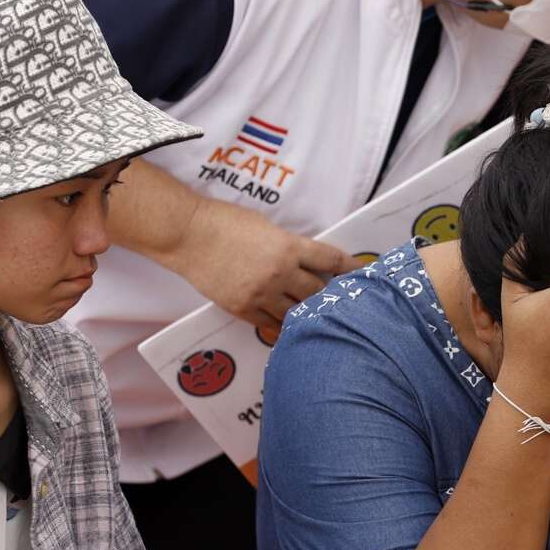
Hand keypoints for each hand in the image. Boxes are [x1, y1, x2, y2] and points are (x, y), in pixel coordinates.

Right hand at [176, 197, 357, 327]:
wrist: (188, 235)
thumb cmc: (224, 222)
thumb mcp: (265, 227)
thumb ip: (288, 246)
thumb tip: (305, 261)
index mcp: (288, 247)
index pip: (329, 260)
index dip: (348, 267)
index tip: (361, 273)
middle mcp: (280, 273)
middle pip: (316, 292)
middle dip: (326, 295)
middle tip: (336, 299)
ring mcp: (261, 293)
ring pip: (295, 313)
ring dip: (306, 313)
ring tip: (315, 318)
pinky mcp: (243, 308)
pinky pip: (269, 324)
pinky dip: (281, 325)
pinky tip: (289, 328)